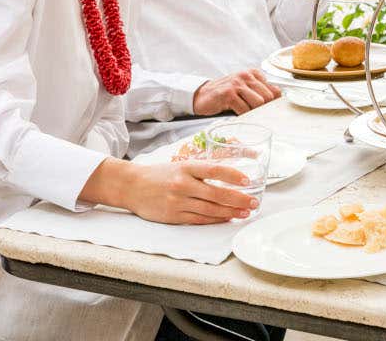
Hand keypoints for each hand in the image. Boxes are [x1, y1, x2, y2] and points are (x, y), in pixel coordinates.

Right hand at [124, 161, 259, 224]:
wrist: (131, 186)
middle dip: (238, 199)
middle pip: (216, 194)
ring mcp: (177, 202)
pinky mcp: (173, 216)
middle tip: (254, 202)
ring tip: (245, 212)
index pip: (214, 170)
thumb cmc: (159, 174)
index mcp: (185, 167)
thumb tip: (229, 177)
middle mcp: (182, 184)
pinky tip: (226, 218)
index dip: (233, 176)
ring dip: (230, 212)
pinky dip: (215, 220)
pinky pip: (199, 219)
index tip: (247, 181)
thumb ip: (201, 171)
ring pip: (210, 209)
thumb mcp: (180, 165)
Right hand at [192, 69, 280, 115]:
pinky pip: (244, 109)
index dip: (273, 103)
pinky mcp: (228, 94)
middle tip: (252, 112)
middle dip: (262, 109)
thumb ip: (260, 92)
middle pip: (268, 98)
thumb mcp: (245, 88)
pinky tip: (234, 112)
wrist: (202, 95)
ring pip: (258, 103)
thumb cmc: (226, 94)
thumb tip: (278, 100)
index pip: (275, 90)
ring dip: (251, 112)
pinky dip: (241, 114)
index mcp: (253, 73)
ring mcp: (237, 84)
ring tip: (242, 111)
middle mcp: (246, 76)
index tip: (267, 110)